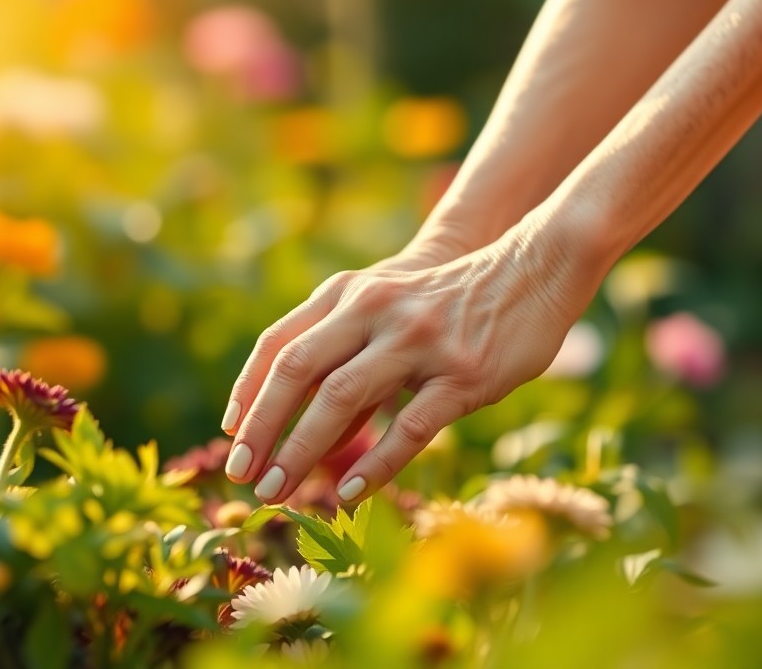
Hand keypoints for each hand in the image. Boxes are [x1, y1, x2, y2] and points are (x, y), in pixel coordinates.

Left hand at [220, 233, 582, 504]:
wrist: (531, 268)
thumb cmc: (450, 299)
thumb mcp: (388, 305)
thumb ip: (345, 347)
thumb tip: (305, 422)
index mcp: (349, 294)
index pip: (279, 344)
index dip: (248, 392)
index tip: (230, 434)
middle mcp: (374, 311)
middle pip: (297, 370)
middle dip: (262, 427)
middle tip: (241, 475)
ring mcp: (417, 341)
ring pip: (341, 399)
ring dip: (301, 451)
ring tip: (277, 492)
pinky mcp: (460, 373)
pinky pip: (408, 426)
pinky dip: (375, 464)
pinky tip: (350, 494)